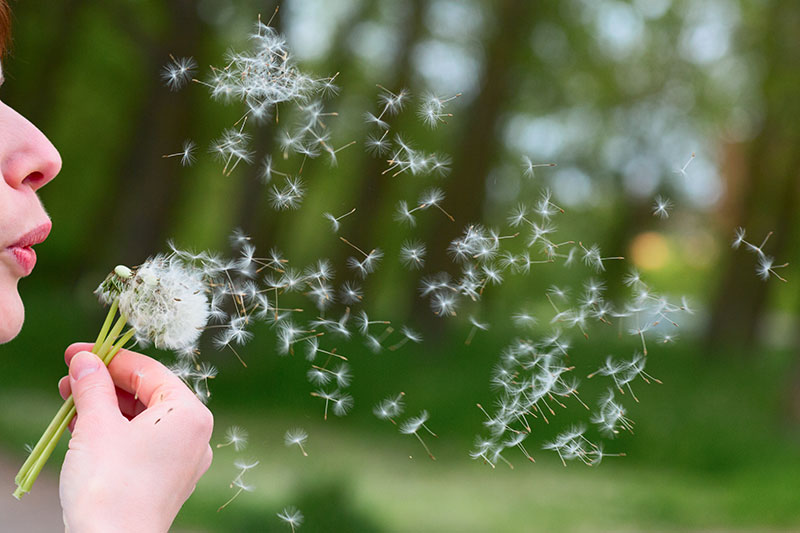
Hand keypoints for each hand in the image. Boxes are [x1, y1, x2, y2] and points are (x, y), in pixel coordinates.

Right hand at [57, 343, 212, 532]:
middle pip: (148, 394)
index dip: (110, 357)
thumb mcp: (96, 425)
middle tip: (70, 376)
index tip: (78, 351)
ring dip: (106, 407)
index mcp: (190, 413)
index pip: (149, 371)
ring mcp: (184, 459)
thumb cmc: (110, 486)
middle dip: (105, 384)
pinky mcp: (168, 479)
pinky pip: (143, 443)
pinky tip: (84, 428)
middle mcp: (195, 434)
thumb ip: (93, 386)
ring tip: (70, 402)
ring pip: (143, 419)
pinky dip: (115, 432)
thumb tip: (85, 360)